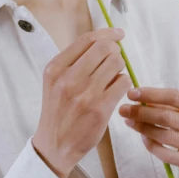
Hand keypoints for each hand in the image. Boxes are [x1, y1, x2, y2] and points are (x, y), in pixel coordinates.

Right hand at [33, 28, 131, 177]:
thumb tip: (104, 41)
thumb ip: (74, 62)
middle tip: (114, 61)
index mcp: (55, 68)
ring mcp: (84, 94)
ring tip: (112, 79)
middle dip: (115, 51)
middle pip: (104, 48)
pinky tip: (115, 92)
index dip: (107, 33)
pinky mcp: (99, 109)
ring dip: (119, 68)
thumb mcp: (55, 81)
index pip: (87, 39)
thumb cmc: (58, 110)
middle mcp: (68, 78)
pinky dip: (124, 84)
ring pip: (116, 63)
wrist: (54, 144)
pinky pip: (123, 83)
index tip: (118, 34)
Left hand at [119, 87, 178, 177]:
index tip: (131, 93)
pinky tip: (143, 137)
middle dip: (141, 112)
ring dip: (142, 128)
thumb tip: (139, 98)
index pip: (174, 97)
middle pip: (166, 117)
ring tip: (129, 122)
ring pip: (163, 135)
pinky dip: (150, 144)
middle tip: (123, 109)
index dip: (150, 94)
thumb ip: (168, 106)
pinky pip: (164, 153)